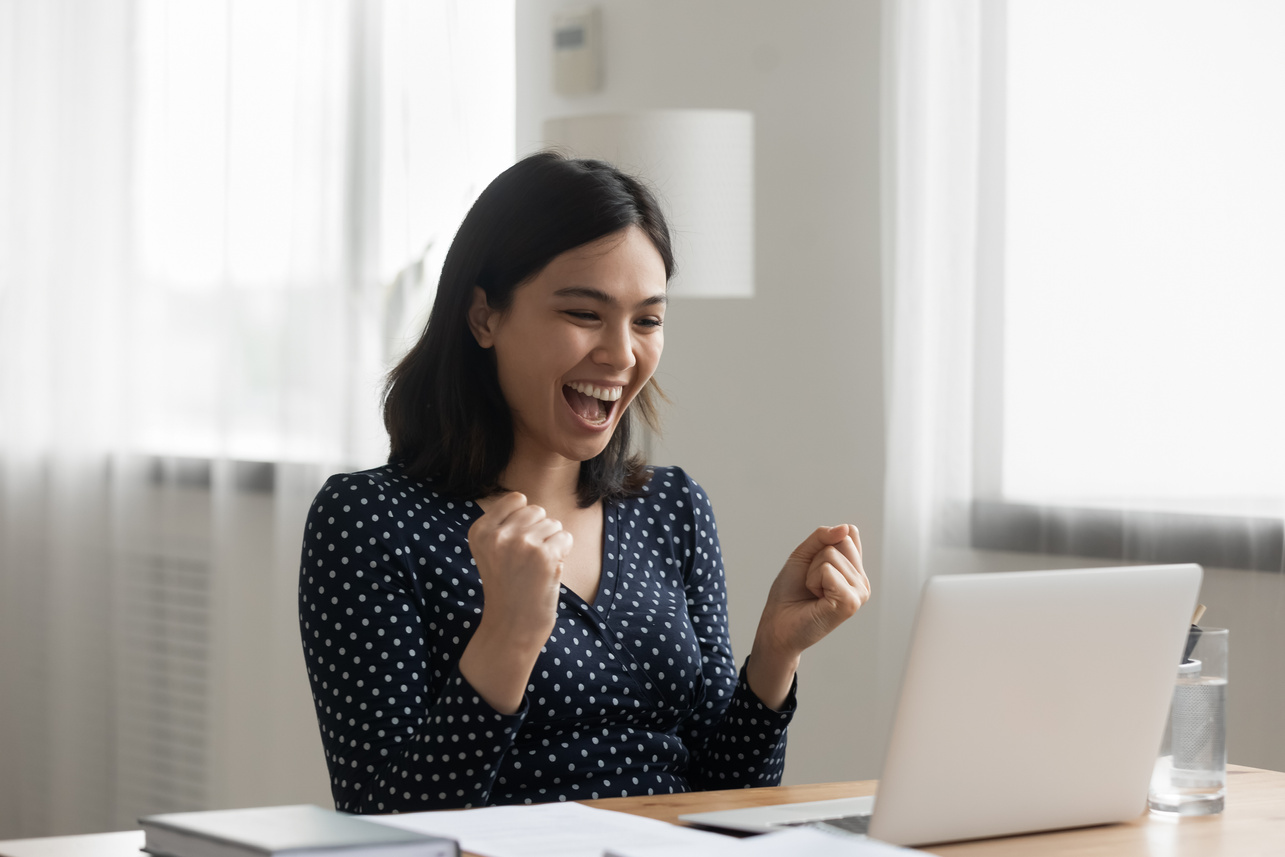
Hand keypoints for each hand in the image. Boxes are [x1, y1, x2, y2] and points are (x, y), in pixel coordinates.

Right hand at [467, 492, 572, 647]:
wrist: (512, 627)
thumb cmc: (507, 586)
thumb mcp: (490, 551)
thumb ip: (503, 524)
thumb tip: (526, 500)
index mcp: (480, 530)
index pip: (516, 499)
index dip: (524, 521)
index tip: (516, 547)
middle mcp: (498, 535)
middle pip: (536, 510)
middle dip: (539, 532)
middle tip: (528, 561)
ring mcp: (521, 544)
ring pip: (553, 524)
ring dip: (552, 544)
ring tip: (536, 568)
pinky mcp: (544, 555)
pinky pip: (566, 537)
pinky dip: (563, 553)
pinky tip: (548, 571)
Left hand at [747, 525, 870, 708]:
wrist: (777, 623)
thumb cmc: (790, 592)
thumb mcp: (804, 554)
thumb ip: (823, 536)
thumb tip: (846, 528)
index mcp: (854, 570)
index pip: (848, 533)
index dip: (823, 543)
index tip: (814, 566)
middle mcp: (861, 581)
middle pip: (841, 541)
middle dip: (816, 558)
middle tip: (811, 582)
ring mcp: (859, 593)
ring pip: (831, 555)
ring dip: (812, 572)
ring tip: (813, 592)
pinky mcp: (850, 603)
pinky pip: (829, 571)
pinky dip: (814, 580)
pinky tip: (816, 598)